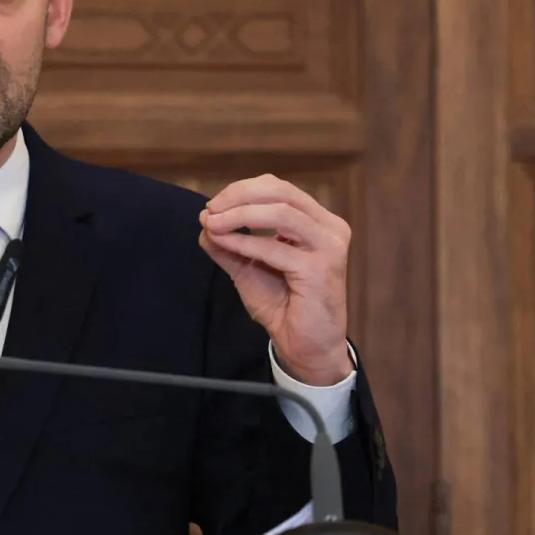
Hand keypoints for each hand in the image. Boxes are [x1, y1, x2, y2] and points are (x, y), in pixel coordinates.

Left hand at [198, 174, 352, 385]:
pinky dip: (244, 241)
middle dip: (239, 196)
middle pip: (281, 192)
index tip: (214, 205)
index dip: (243, 190)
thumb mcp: (248, 266)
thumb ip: (228, 242)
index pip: (279, 188)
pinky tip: (224, 242)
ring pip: (281, 213)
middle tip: (211, 210)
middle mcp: (329, 228)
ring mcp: (328, 247)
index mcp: (317, 221)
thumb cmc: (283, 305)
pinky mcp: (320, 269)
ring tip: (213, 223)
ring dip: (239, 215)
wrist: (304, 345)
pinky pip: (274, 247)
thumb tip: (205, 219)